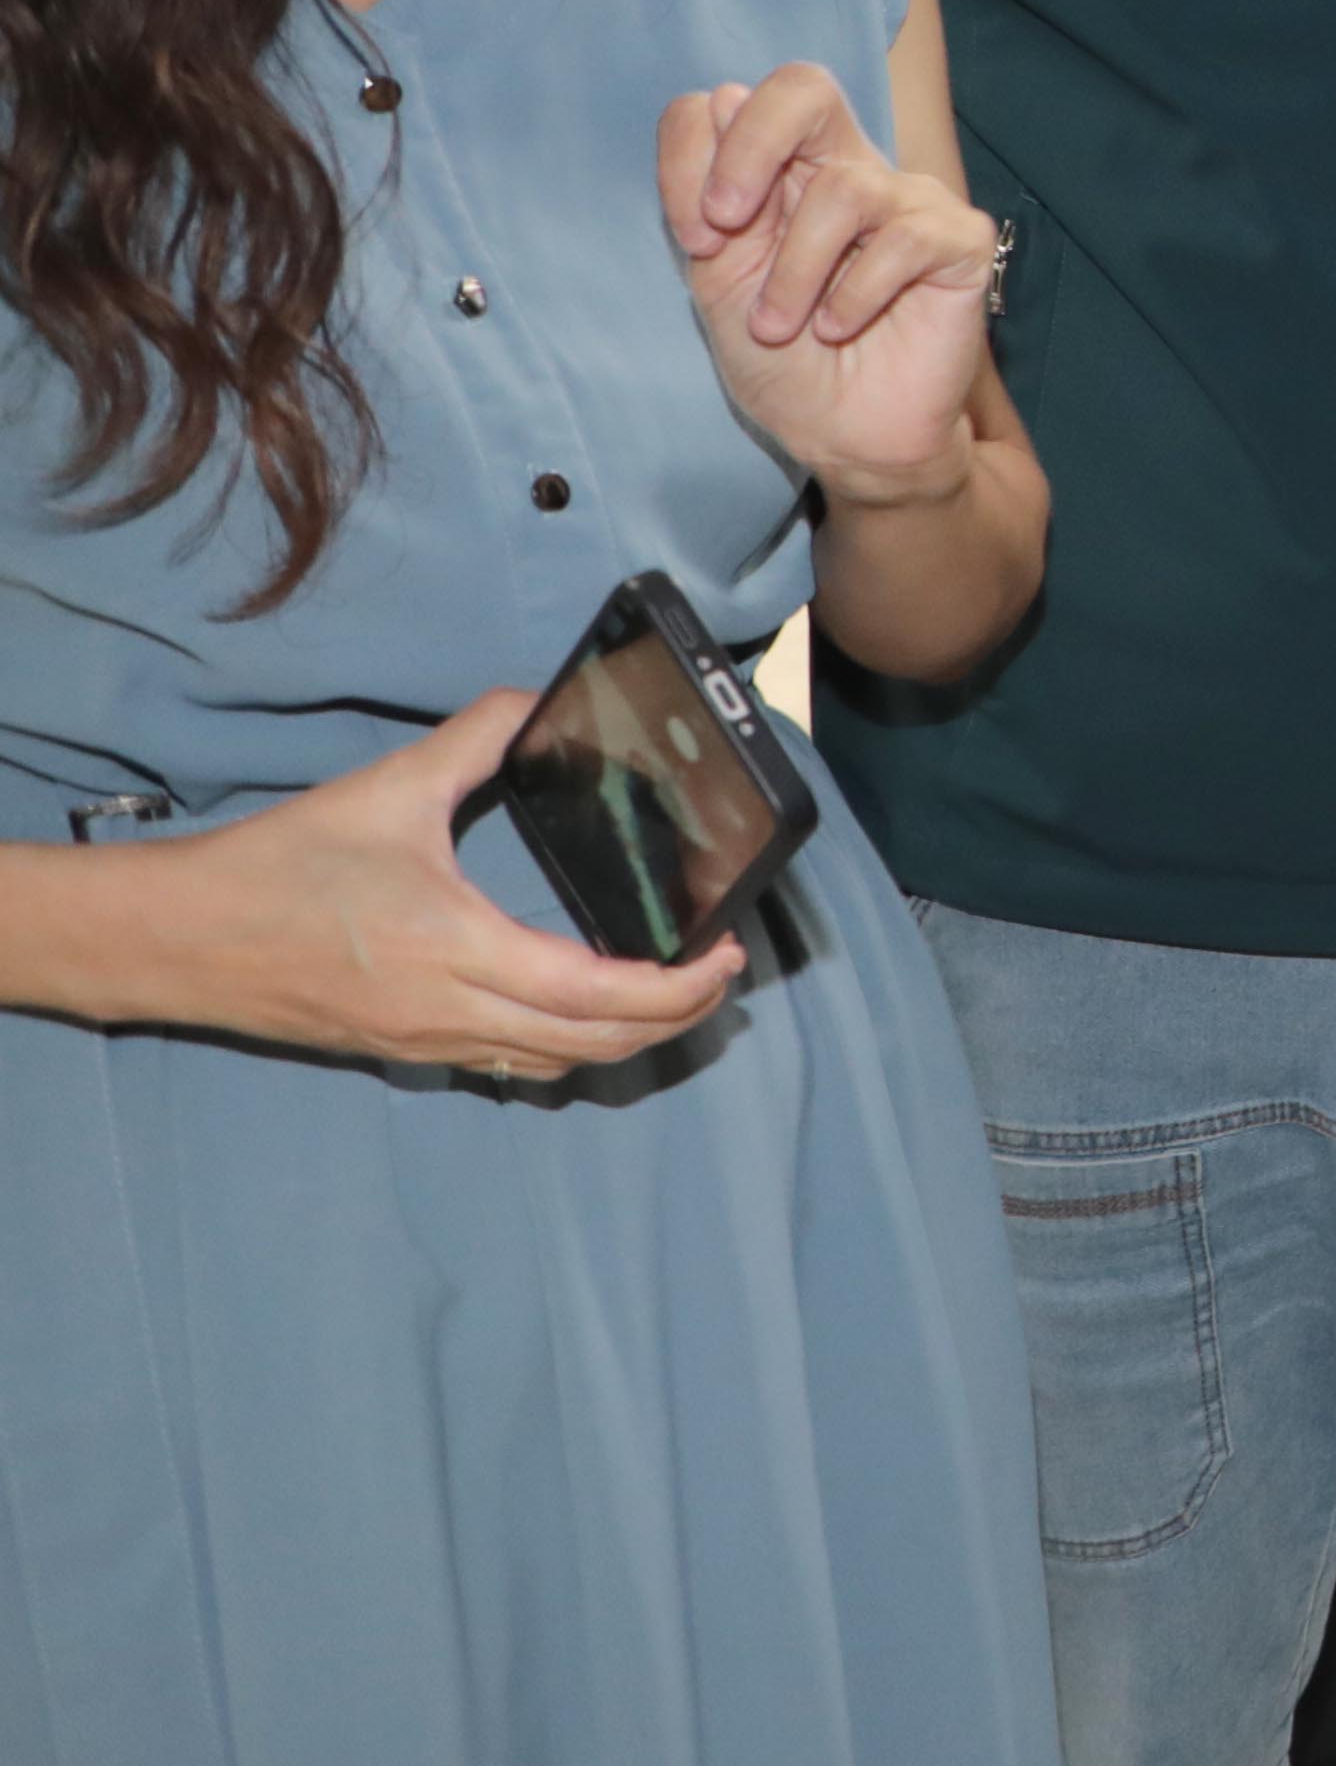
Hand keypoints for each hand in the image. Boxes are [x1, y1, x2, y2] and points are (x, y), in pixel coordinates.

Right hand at [105, 696, 743, 1076]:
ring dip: (626, 1038)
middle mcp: (451, 1014)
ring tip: (670, 990)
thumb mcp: (385, 790)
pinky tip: (584, 1013)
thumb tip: (536, 697)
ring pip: (556, 1065)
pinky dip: (566, 1050)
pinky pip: (509, 1068)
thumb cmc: (276, 867)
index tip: (728, 951)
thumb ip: (473, 740)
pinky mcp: (403, 1052)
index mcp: (459, 951)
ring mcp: (427, 1043)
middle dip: (675, 1015)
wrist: (177, 938)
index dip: (677, 984)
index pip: (598, 993)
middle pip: (596, 1044)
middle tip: (719, 970)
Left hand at [661, 65, 996, 506]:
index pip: (731, 105)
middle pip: (804, 87)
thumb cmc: (786, 363)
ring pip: (846, 190)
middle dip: (751, 148)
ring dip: (796, 271)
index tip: (695, 237)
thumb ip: (710, 202)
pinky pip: (906, 238)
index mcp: (782, 173)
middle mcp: (847, 171)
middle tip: (726, 225)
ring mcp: (908, 202)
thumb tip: (719, 101)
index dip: (697, 154)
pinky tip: (842, 327)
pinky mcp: (958, 242)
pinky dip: (857, 292)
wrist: (847, 438)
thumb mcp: (719, 282)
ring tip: (784, 327)